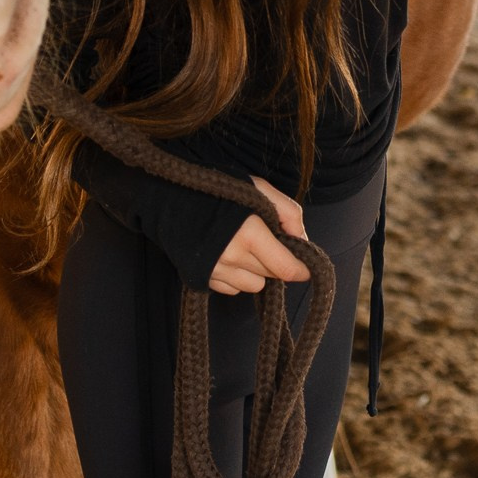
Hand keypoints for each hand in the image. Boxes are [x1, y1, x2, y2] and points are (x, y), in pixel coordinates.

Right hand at [208, 176, 308, 294]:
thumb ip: (288, 212)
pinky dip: (236, 276)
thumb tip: (303, 240)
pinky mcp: (201, 279)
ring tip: (245, 246)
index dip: (301, 270)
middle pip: (271, 275)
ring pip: (253, 285)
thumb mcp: (259, 188)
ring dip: (256, 271)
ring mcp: (214, 270)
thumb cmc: (218, 188)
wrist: (170, 197)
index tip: (307, 267)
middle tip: (268, 240)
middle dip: (276, 261)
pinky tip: (228, 254)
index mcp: (249, 233)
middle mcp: (231, 256)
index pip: (285, 268)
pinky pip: (232, 289)